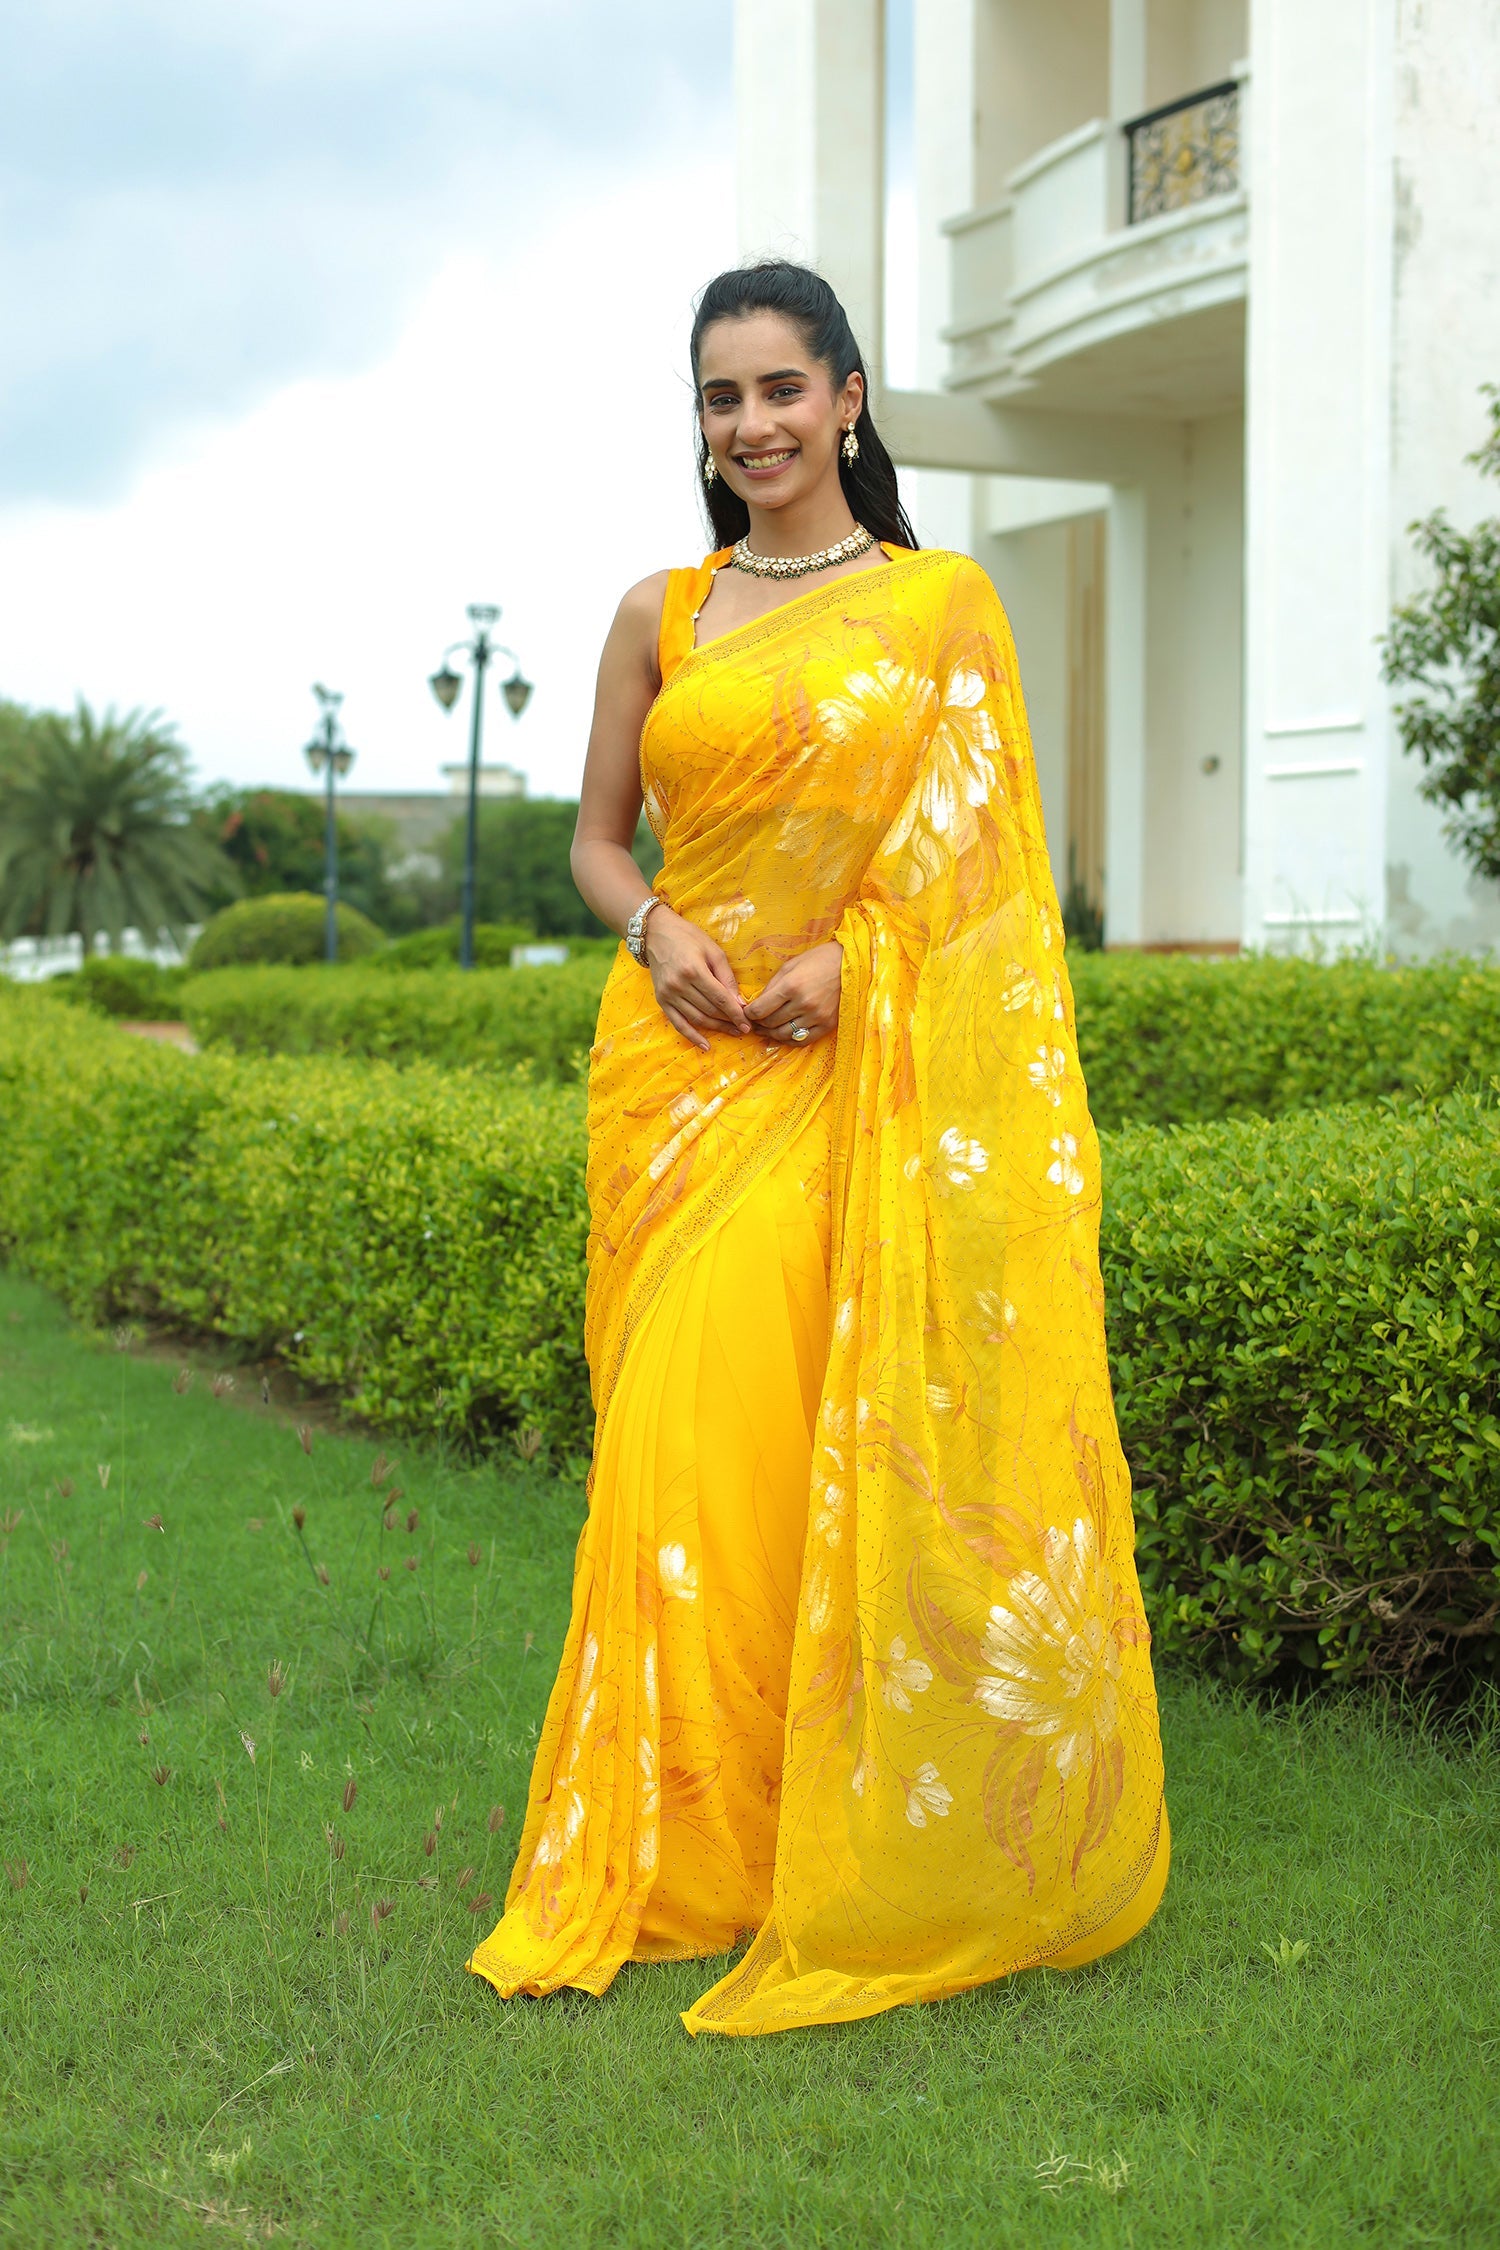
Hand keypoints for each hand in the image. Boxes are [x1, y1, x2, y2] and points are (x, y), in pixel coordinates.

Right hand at [643, 906, 751, 1052]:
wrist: (655, 933)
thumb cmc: (688, 938)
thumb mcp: (713, 950)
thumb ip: (726, 977)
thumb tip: (739, 1002)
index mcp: (694, 970)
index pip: (720, 998)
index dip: (735, 1013)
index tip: (748, 1024)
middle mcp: (679, 985)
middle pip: (709, 1010)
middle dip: (729, 1021)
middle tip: (745, 1029)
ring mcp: (668, 994)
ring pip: (697, 1018)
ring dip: (716, 1028)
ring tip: (732, 1032)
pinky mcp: (661, 1000)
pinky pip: (678, 1023)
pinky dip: (692, 1036)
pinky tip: (706, 1045)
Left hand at [743, 942, 842, 1046]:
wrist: (852, 964)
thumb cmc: (819, 960)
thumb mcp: (791, 965)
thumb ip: (772, 986)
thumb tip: (757, 1003)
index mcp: (791, 986)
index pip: (759, 1010)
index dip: (749, 1014)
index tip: (747, 1013)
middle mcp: (803, 1003)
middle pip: (770, 1023)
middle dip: (758, 1023)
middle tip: (754, 1022)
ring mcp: (816, 1016)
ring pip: (783, 1034)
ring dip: (770, 1034)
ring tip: (766, 1029)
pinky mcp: (827, 1025)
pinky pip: (802, 1040)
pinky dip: (788, 1040)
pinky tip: (783, 1034)